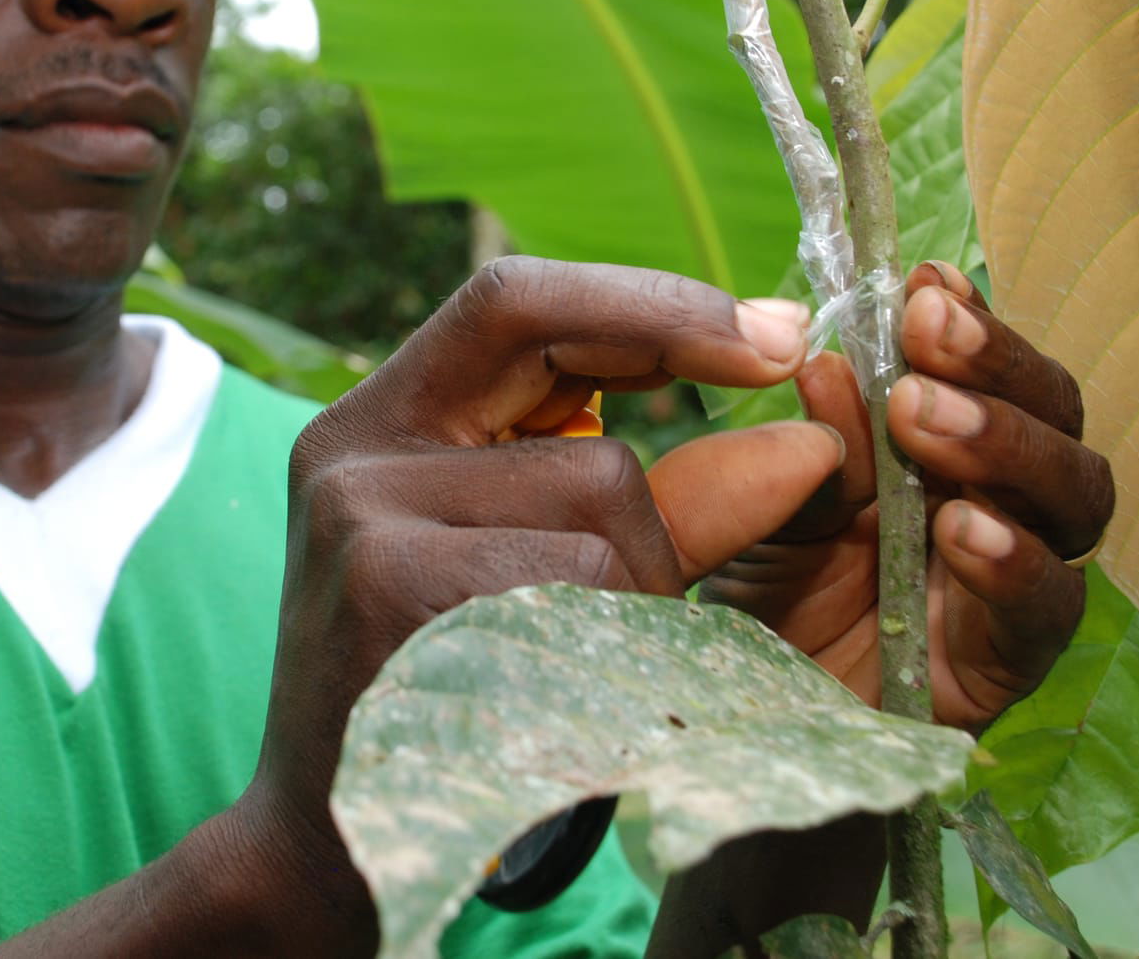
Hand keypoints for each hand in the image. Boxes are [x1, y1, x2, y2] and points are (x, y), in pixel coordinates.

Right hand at [229, 257, 845, 953]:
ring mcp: (362, 513)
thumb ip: (666, 498)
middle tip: (667, 603)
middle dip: (665, 520)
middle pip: (585, 422)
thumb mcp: (544, 568)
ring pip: (600, 500)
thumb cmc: (451, 689)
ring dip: (633, 602)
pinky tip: (548, 704)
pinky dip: (606, 646)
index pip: (519, 298)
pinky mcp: (389, 583)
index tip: (780, 336)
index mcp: (381, 418)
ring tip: (553, 680)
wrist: (323, 838)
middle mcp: (352, 446)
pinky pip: (578, 578)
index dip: (657, 306)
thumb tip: (814, 445)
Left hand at [669, 261, 1109, 730]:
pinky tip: (960, 530)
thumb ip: (805, 447)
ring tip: (926, 422)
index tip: (919, 282)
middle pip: (1053, 414)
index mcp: (941, 448)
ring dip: (1006, 445)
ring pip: (1074, 497)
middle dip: (995, 365)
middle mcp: (997, 500)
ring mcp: (1015, 580)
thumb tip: (830, 366)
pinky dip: (1013, 563)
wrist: (746, 729)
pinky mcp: (1012, 664)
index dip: (967, 320)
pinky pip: (1048, 609)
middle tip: (926, 333)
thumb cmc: (764, 600)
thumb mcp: (766, 507)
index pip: (986, 368)